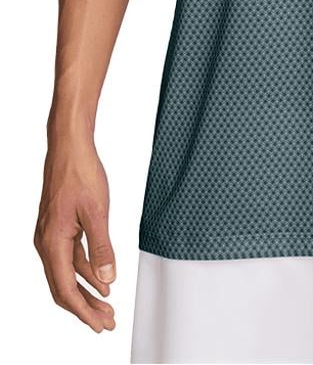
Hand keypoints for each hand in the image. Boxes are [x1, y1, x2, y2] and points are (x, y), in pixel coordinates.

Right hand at [34, 134, 116, 331]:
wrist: (69, 147)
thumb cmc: (81, 173)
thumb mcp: (97, 211)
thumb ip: (101, 247)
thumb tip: (107, 280)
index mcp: (52, 243)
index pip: (66, 289)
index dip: (83, 311)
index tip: (100, 325)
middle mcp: (46, 243)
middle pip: (64, 287)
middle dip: (85, 308)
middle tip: (107, 323)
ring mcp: (51, 235)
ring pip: (68, 273)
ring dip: (87, 291)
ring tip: (107, 307)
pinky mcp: (59, 227)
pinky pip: (71, 257)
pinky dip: (85, 270)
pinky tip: (101, 279)